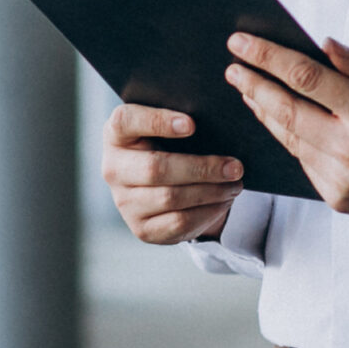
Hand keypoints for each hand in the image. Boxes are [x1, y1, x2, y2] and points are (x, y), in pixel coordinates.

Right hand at [101, 103, 245, 244]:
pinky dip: (207, 212)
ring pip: (171, 198)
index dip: (157, 122)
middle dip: (201, 168)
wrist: (160, 183)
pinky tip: (223, 201)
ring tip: (235, 184)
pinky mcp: (142, 229)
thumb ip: (182, 118)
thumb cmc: (169, 144)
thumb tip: (218, 120)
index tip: (192, 124)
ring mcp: (124, 202)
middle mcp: (113, 169)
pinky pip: (178, 223)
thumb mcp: (168, 126)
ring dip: (210, 191)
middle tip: (235, 166)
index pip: (125, 121)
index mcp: (116, 134)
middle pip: (155, 168)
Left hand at [224, 34, 348, 216]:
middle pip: (285, 111)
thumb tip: (321, 44)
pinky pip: (303, 162)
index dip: (268, 57)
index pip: (305, 77)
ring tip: (248, 90)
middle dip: (253, 85)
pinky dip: (289, 139)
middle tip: (233, 67)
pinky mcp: (338, 199)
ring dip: (264, 112)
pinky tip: (278, 121)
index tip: (241, 42)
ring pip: (289, 139)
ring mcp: (342, 178)